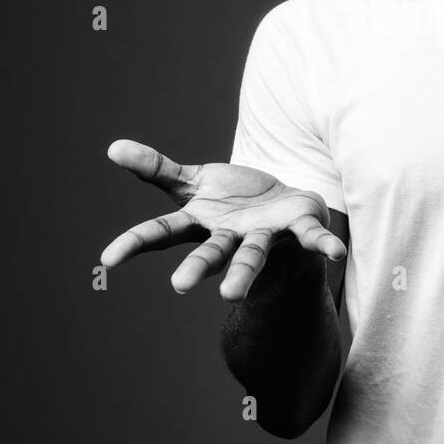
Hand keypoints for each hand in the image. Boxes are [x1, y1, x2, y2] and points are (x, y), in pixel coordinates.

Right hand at [100, 139, 345, 300]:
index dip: (135, 243)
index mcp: (201, 223)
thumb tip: (112, 147)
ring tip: (230, 296)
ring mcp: (263, 235)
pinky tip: (336, 254)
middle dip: (196, 269)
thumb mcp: (193, 182)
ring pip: (252, 255)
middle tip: (180, 287)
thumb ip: (157, 169)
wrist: (282, 208)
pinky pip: (311, 238)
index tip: (107, 259)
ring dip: (243, 273)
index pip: (162, 232)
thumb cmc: (233, 200)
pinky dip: (323, 245)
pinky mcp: (297, 228)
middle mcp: (230, 236)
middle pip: (211, 253)